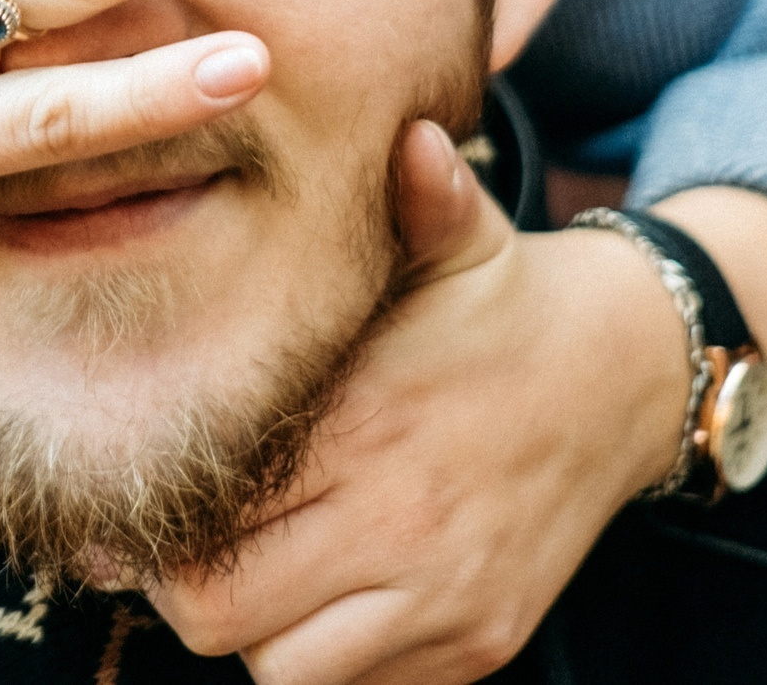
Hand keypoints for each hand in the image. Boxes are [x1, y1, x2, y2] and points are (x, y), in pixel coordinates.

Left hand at [145, 122, 689, 684]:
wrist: (626, 380)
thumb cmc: (501, 303)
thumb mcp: (459, 234)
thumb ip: (418, 190)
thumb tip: (409, 135)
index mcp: (371, 426)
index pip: (210, 524)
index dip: (154, 522)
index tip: (141, 493)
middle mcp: (404, 527)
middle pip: (222, 615)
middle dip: (187, 586)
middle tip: (186, 542)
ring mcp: (447, 601)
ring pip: (285, 672)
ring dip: (259, 631)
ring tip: (262, 566)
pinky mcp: (480, 646)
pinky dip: (330, 659)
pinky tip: (329, 590)